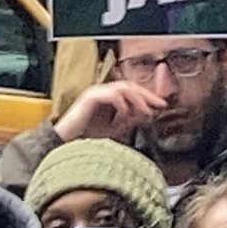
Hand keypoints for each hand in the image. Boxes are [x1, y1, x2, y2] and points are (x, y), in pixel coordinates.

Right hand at [52, 82, 166, 142]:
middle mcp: (101, 91)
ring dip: (138, 99)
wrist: (65, 142)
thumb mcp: (114, 128)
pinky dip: (122, 104)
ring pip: (122, 88)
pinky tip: (126, 115)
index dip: (147, 96)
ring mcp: (95, 93)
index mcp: (107, 96)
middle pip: (129, 85)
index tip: (161, 105)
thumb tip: (147, 114)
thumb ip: (129, 120)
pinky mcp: (89, 98)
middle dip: (147, 95)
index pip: (131, 90)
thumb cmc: (85, 136)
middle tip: (160, 105)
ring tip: (145, 112)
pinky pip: (111, 95)